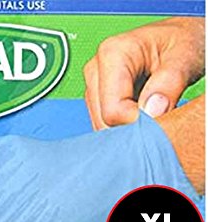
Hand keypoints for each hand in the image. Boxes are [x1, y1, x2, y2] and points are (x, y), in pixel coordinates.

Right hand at [83, 18, 204, 129]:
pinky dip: (125, 125)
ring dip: (129, 126)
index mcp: (112, 54)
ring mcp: (93, 85)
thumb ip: (169, 83)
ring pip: (102, 126)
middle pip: (104, 120)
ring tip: (152, 108)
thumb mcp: (185, 57)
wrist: (176, 40)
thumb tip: (152, 112)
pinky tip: (142, 110)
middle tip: (160, 112)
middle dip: (132, 125)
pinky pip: (105, 124)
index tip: (162, 116)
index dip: (138, 121)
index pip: (113, 110)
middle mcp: (95, 69)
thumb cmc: (182, 42)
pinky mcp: (96, 98)